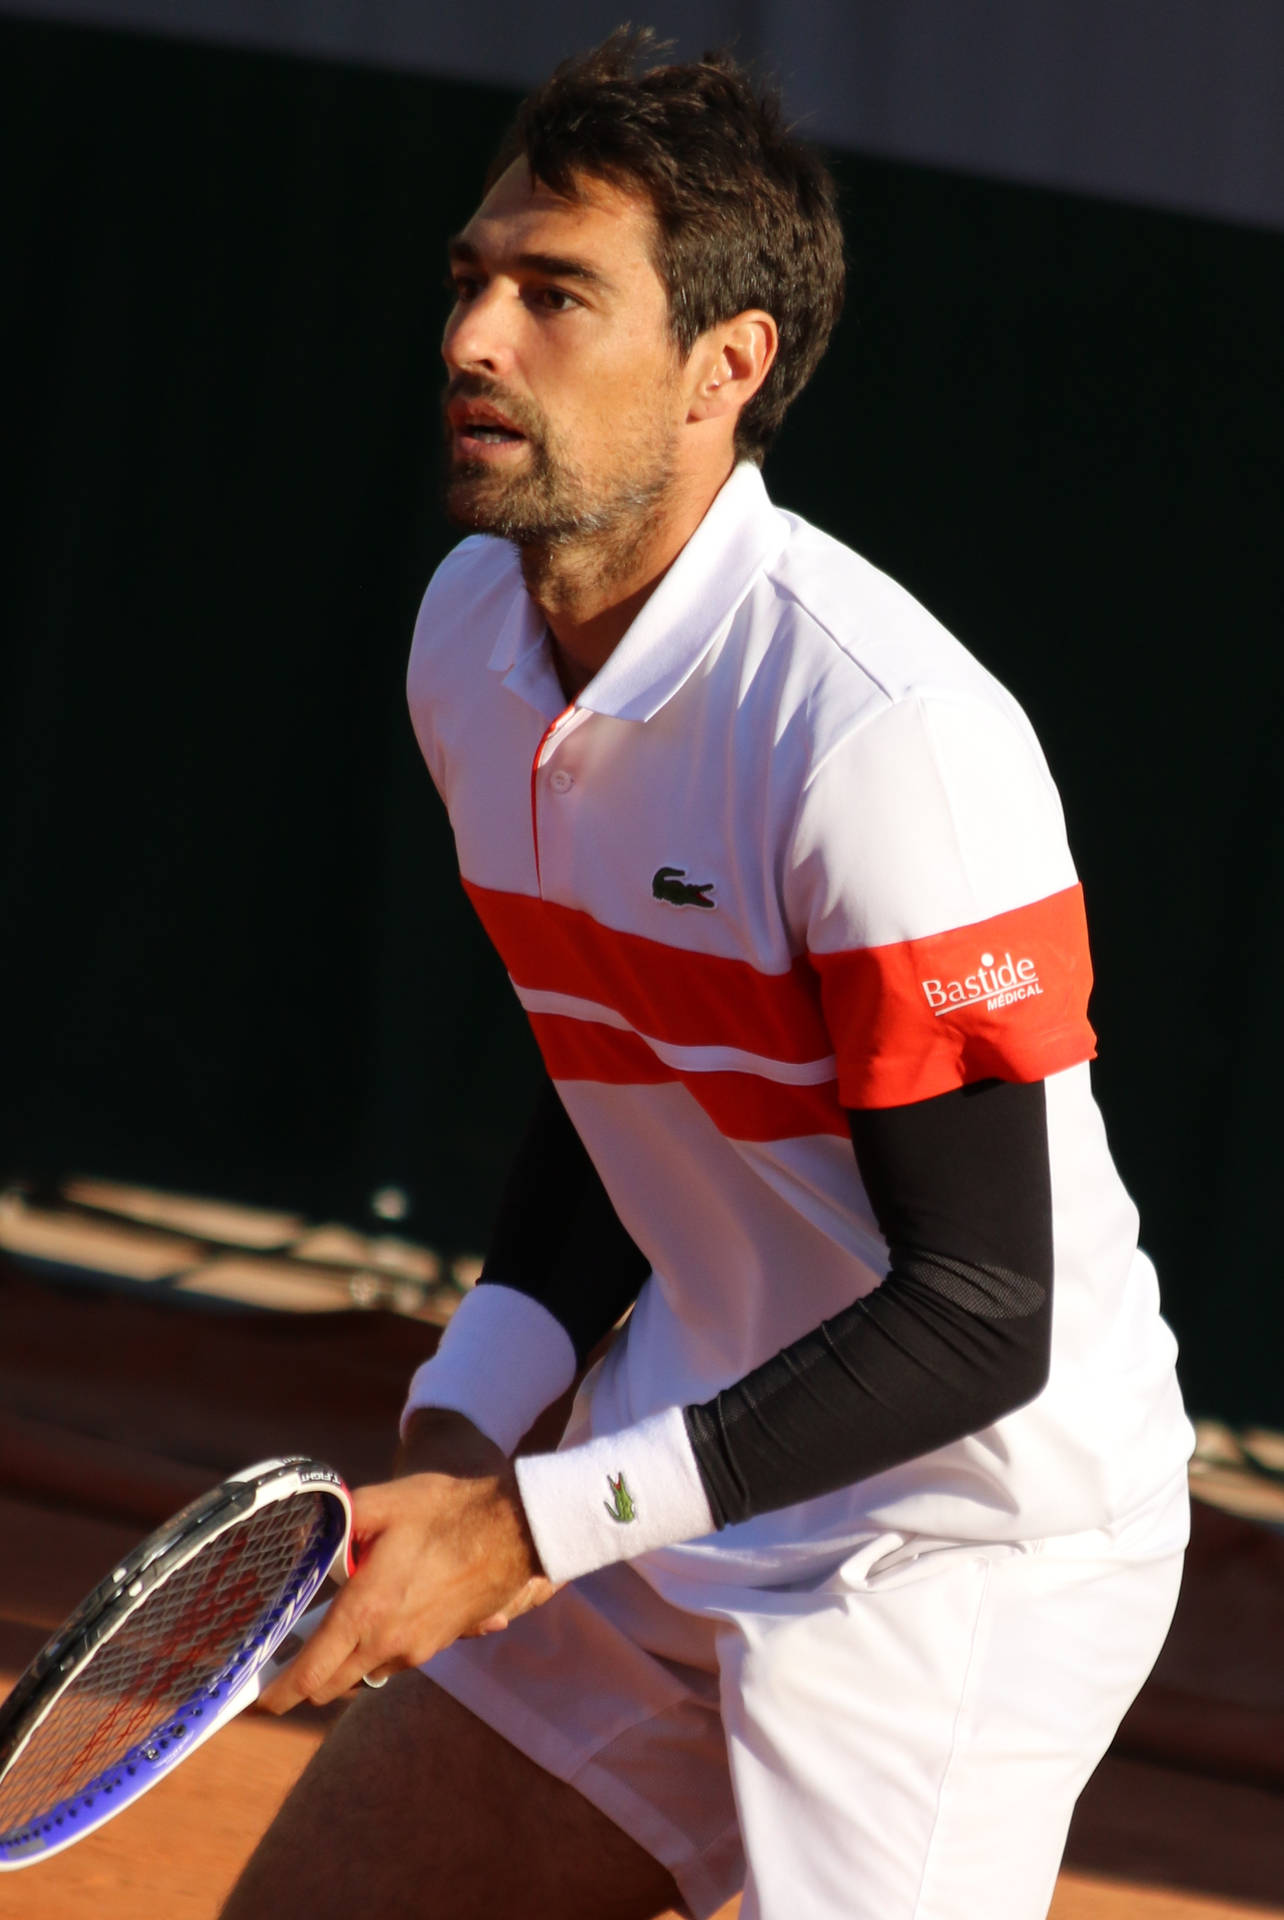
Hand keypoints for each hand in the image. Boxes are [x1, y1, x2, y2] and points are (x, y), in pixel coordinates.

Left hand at [259, 1413, 554, 1711]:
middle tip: (279, 1665)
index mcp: (366, 1612)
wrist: (517, 1529)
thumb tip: (304, 1532)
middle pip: (330, 1686)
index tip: (255, 1702)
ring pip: (362, 1674)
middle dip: (301, 1683)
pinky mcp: (438, 1644)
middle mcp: (388, 1643)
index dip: (276, 1693)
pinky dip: (371, 1650)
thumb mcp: (383, 1503)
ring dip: (338, 1666)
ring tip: (322, 1638)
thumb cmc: (448, 1511)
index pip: (309, 1672)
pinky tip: (375, 1619)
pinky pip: (392, 1660)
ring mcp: (416, 1649)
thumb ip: (337, 1521)